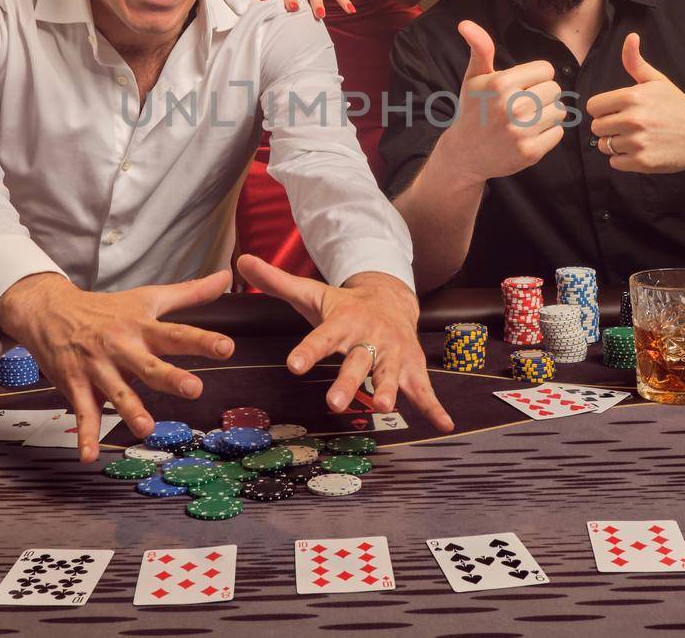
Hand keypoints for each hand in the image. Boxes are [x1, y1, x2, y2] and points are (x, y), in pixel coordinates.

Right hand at [0, 270, 234, 461]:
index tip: (226, 348)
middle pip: (149, 365)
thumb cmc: (107, 309)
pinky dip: (85, 435)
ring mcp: (98, 368)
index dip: (202, 341)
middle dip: (170, 378)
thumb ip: (190, 293)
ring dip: (130, 411)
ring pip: (117, 392)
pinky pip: (83, 413)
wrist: (50, 311)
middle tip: (193, 388)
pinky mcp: (77, 386)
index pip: (176, 334)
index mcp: (143, 328)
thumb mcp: (148, 297)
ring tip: (146, 428)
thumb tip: (226, 278)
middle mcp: (122, 348)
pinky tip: (89, 456)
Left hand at [236, 255, 453, 431]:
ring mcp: (393, 354)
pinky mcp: (411, 368)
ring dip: (388, 391)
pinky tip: (443, 425)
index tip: (293, 365)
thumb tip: (241, 260)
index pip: (322, 337)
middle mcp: (369, 338)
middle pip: (357, 361)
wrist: (392, 299)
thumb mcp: (312, 293)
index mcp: (343, 322)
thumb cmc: (344, 305)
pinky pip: (424, 390)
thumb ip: (277, 282)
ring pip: (389, 375)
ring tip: (384, 407)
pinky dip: (434, 408)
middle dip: (346, 382)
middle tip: (333, 403)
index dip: (308, 351)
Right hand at [431, 20, 564, 186]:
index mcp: (501, 84)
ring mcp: (522, 131)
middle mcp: (512, 106)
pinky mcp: (530, 152)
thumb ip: (480, 49)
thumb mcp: (474, 78)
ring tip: (526, 119)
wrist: (464, 154)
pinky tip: (528, 134)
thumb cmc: (473, 110)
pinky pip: (558, 132)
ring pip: (560, 111)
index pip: (546, 69)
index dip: (535, 77)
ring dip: (547, 114)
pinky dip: (547, 134)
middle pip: (555, 89)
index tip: (520, 86)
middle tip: (523, 104)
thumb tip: (465, 23)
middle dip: (542, 95)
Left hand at [586, 32, 684, 172]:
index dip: (604, 109)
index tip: (617, 110)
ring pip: (604, 145)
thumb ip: (636, 61)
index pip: (593, 107)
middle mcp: (633, 119)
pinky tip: (639, 150)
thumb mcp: (657, 81)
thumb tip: (631, 37)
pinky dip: (623, 159)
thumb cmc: (677, 106)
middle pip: (596, 127)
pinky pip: (614, 162)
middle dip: (608, 126)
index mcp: (633, 96)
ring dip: (616, 143)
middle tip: (628, 125)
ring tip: (635, 137)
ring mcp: (638, 142)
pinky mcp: (642, 162)